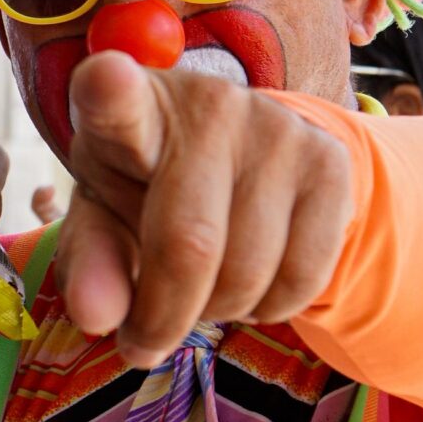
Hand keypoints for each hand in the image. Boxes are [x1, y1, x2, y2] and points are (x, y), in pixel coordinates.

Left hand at [59, 51, 352, 365]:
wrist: (243, 157)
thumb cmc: (149, 187)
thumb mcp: (106, 218)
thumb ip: (91, 264)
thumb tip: (97, 317)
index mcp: (134, 111)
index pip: (119, 100)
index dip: (109, 91)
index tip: (103, 78)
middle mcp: (210, 106)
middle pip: (189, 245)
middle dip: (161, 319)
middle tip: (143, 344)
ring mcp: (278, 130)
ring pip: (249, 274)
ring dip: (217, 314)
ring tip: (201, 294)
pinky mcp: (331, 163)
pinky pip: (303, 277)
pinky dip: (268, 309)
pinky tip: (249, 283)